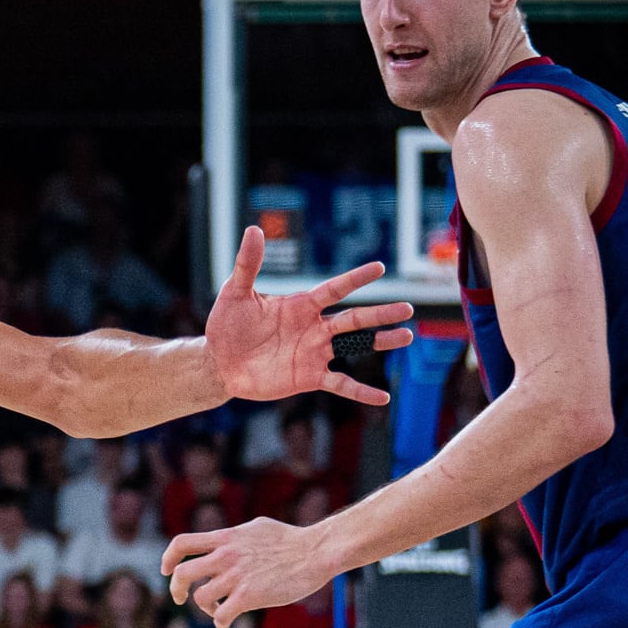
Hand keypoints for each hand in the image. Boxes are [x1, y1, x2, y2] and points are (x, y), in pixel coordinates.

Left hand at [163, 516, 330, 627]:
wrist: (315, 552)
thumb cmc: (291, 540)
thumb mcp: (256, 528)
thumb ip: (234, 537)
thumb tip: (223, 541)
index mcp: (225, 538)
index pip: (182, 543)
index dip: (168, 558)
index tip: (166, 570)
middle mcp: (225, 556)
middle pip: (181, 574)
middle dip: (175, 589)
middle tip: (180, 598)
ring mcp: (236, 576)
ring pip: (201, 598)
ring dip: (206, 608)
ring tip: (218, 609)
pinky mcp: (249, 596)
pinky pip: (221, 615)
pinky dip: (220, 622)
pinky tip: (226, 622)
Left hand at [203, 225, 415, 406]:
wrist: (220, 362)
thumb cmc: (228, 325)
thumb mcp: (236, 293)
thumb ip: (248, 264)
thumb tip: (253, 229)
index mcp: (301, 306)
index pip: (334, 289)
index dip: (355, 279)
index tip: (379, 267)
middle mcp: (314, 327)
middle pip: (353, 318)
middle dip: (380, 314)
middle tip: (408, 308)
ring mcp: (314, 353)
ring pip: (354, 346)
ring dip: (380, 342)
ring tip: (406, 335)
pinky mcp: (309, 377)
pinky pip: (340, 384)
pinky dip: (361, 391)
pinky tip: (383, 398)